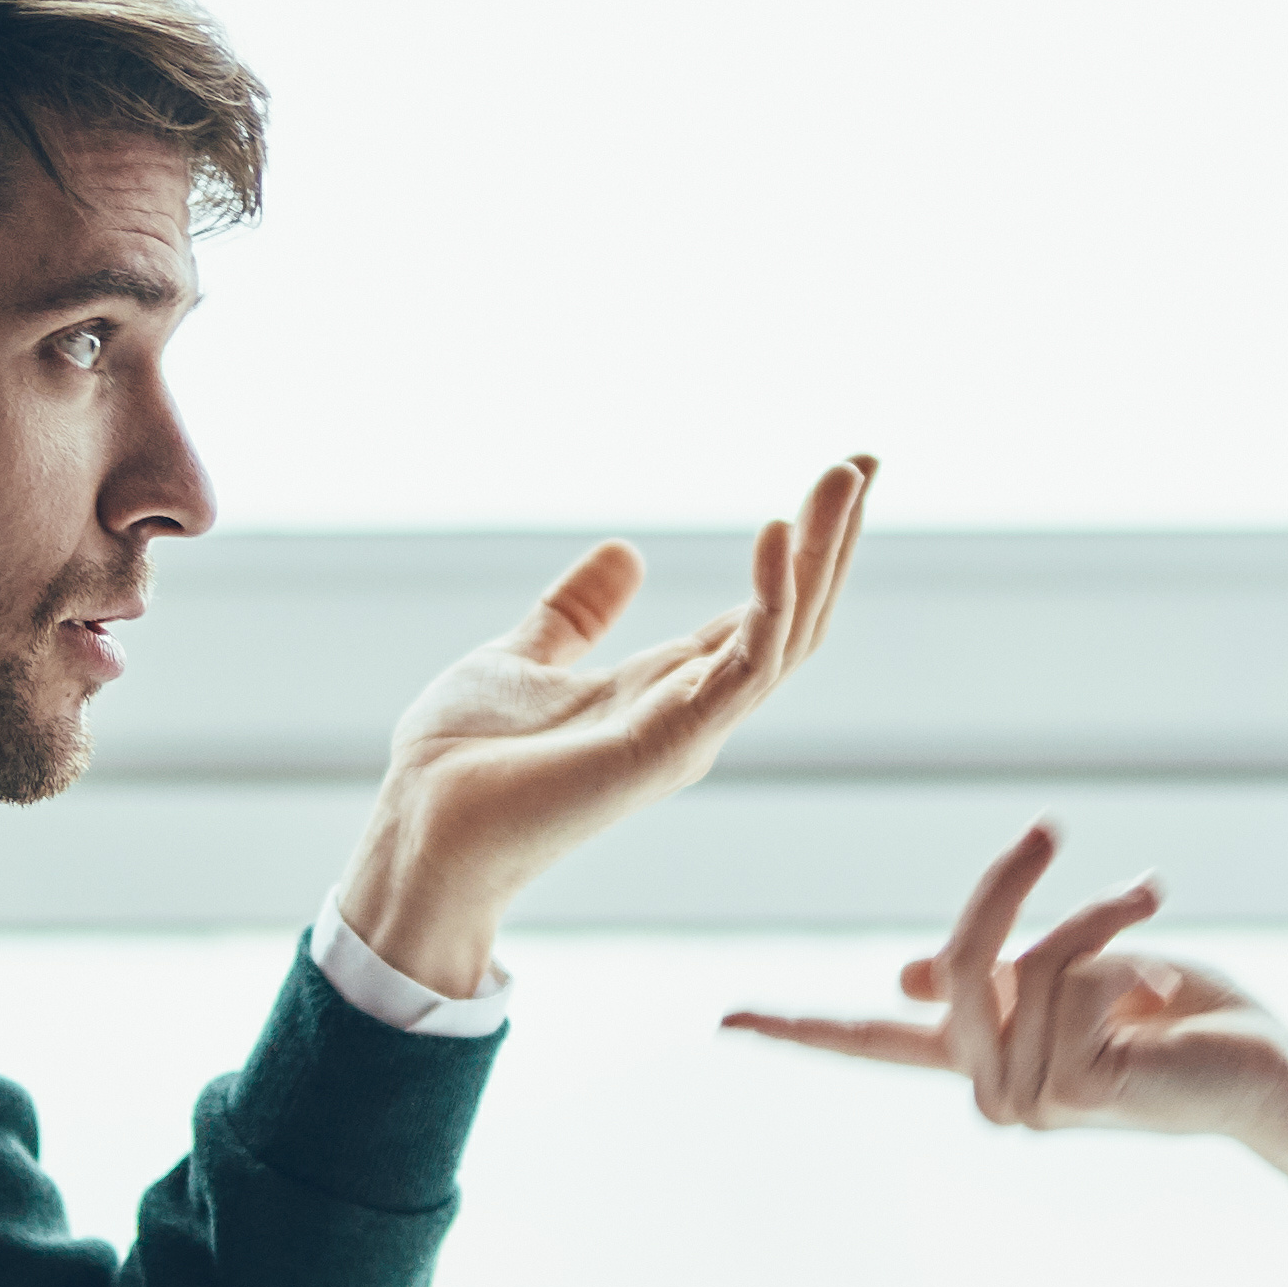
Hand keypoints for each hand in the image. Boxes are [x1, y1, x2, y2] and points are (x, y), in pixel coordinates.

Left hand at [342, 456, 875, 992]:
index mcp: (668, 691)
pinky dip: (770, 599)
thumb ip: (578, 612)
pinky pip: (745, 666)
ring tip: (845, 476)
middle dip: (834, 540)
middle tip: (868, 460)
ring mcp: (691, 730)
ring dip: (822, 553)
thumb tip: (627, 551)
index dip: (804, 549)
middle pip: (792, 618)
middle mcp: (695, 712)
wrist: (420, 826)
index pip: (762, 614)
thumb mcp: (524, 658)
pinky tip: (777, 531)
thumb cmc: (461, 764)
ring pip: (787, 635)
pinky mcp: (671, 743)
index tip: (841, 479)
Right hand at [720, 820, 1287, 1140]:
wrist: (1265, 1072)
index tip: (723, 1024)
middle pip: (953, 965)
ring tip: (1147, 916)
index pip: (867, 1044)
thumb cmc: (1182, 1019)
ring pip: (1023, 965)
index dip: (795, 1029)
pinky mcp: (1079, 1093)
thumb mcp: (1076, 977)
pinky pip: (1073, 981)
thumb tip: (904, 977)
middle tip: (1045, 829)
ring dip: (1094, 922)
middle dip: (1003, 888)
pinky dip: (1123, 958)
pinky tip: (1162, 1001)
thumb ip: (997, 975)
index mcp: (981, 1058)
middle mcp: (992, 1090)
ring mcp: (1031, 1103)